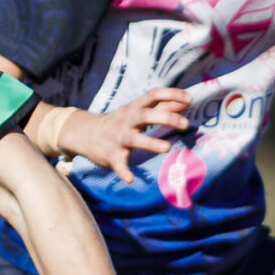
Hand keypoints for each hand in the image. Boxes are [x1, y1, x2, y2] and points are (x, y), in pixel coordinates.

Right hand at [44, 91, 190, 180]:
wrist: (84, 134)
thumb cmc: (120, 122)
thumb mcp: (137, 111)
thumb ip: (162, 106)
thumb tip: (187, 100)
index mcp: (134, 108)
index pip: (153, 95)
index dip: (171, 94)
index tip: (190, 99)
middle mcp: (126, 121)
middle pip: (146, 115)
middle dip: (167, 118)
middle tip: (185, 125)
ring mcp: (118, 138)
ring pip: (134, 139)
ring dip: (151, 143)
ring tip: (167, 148)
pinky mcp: (111, 156)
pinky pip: (118, 164)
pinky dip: (124, 172)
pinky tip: (131, 180)